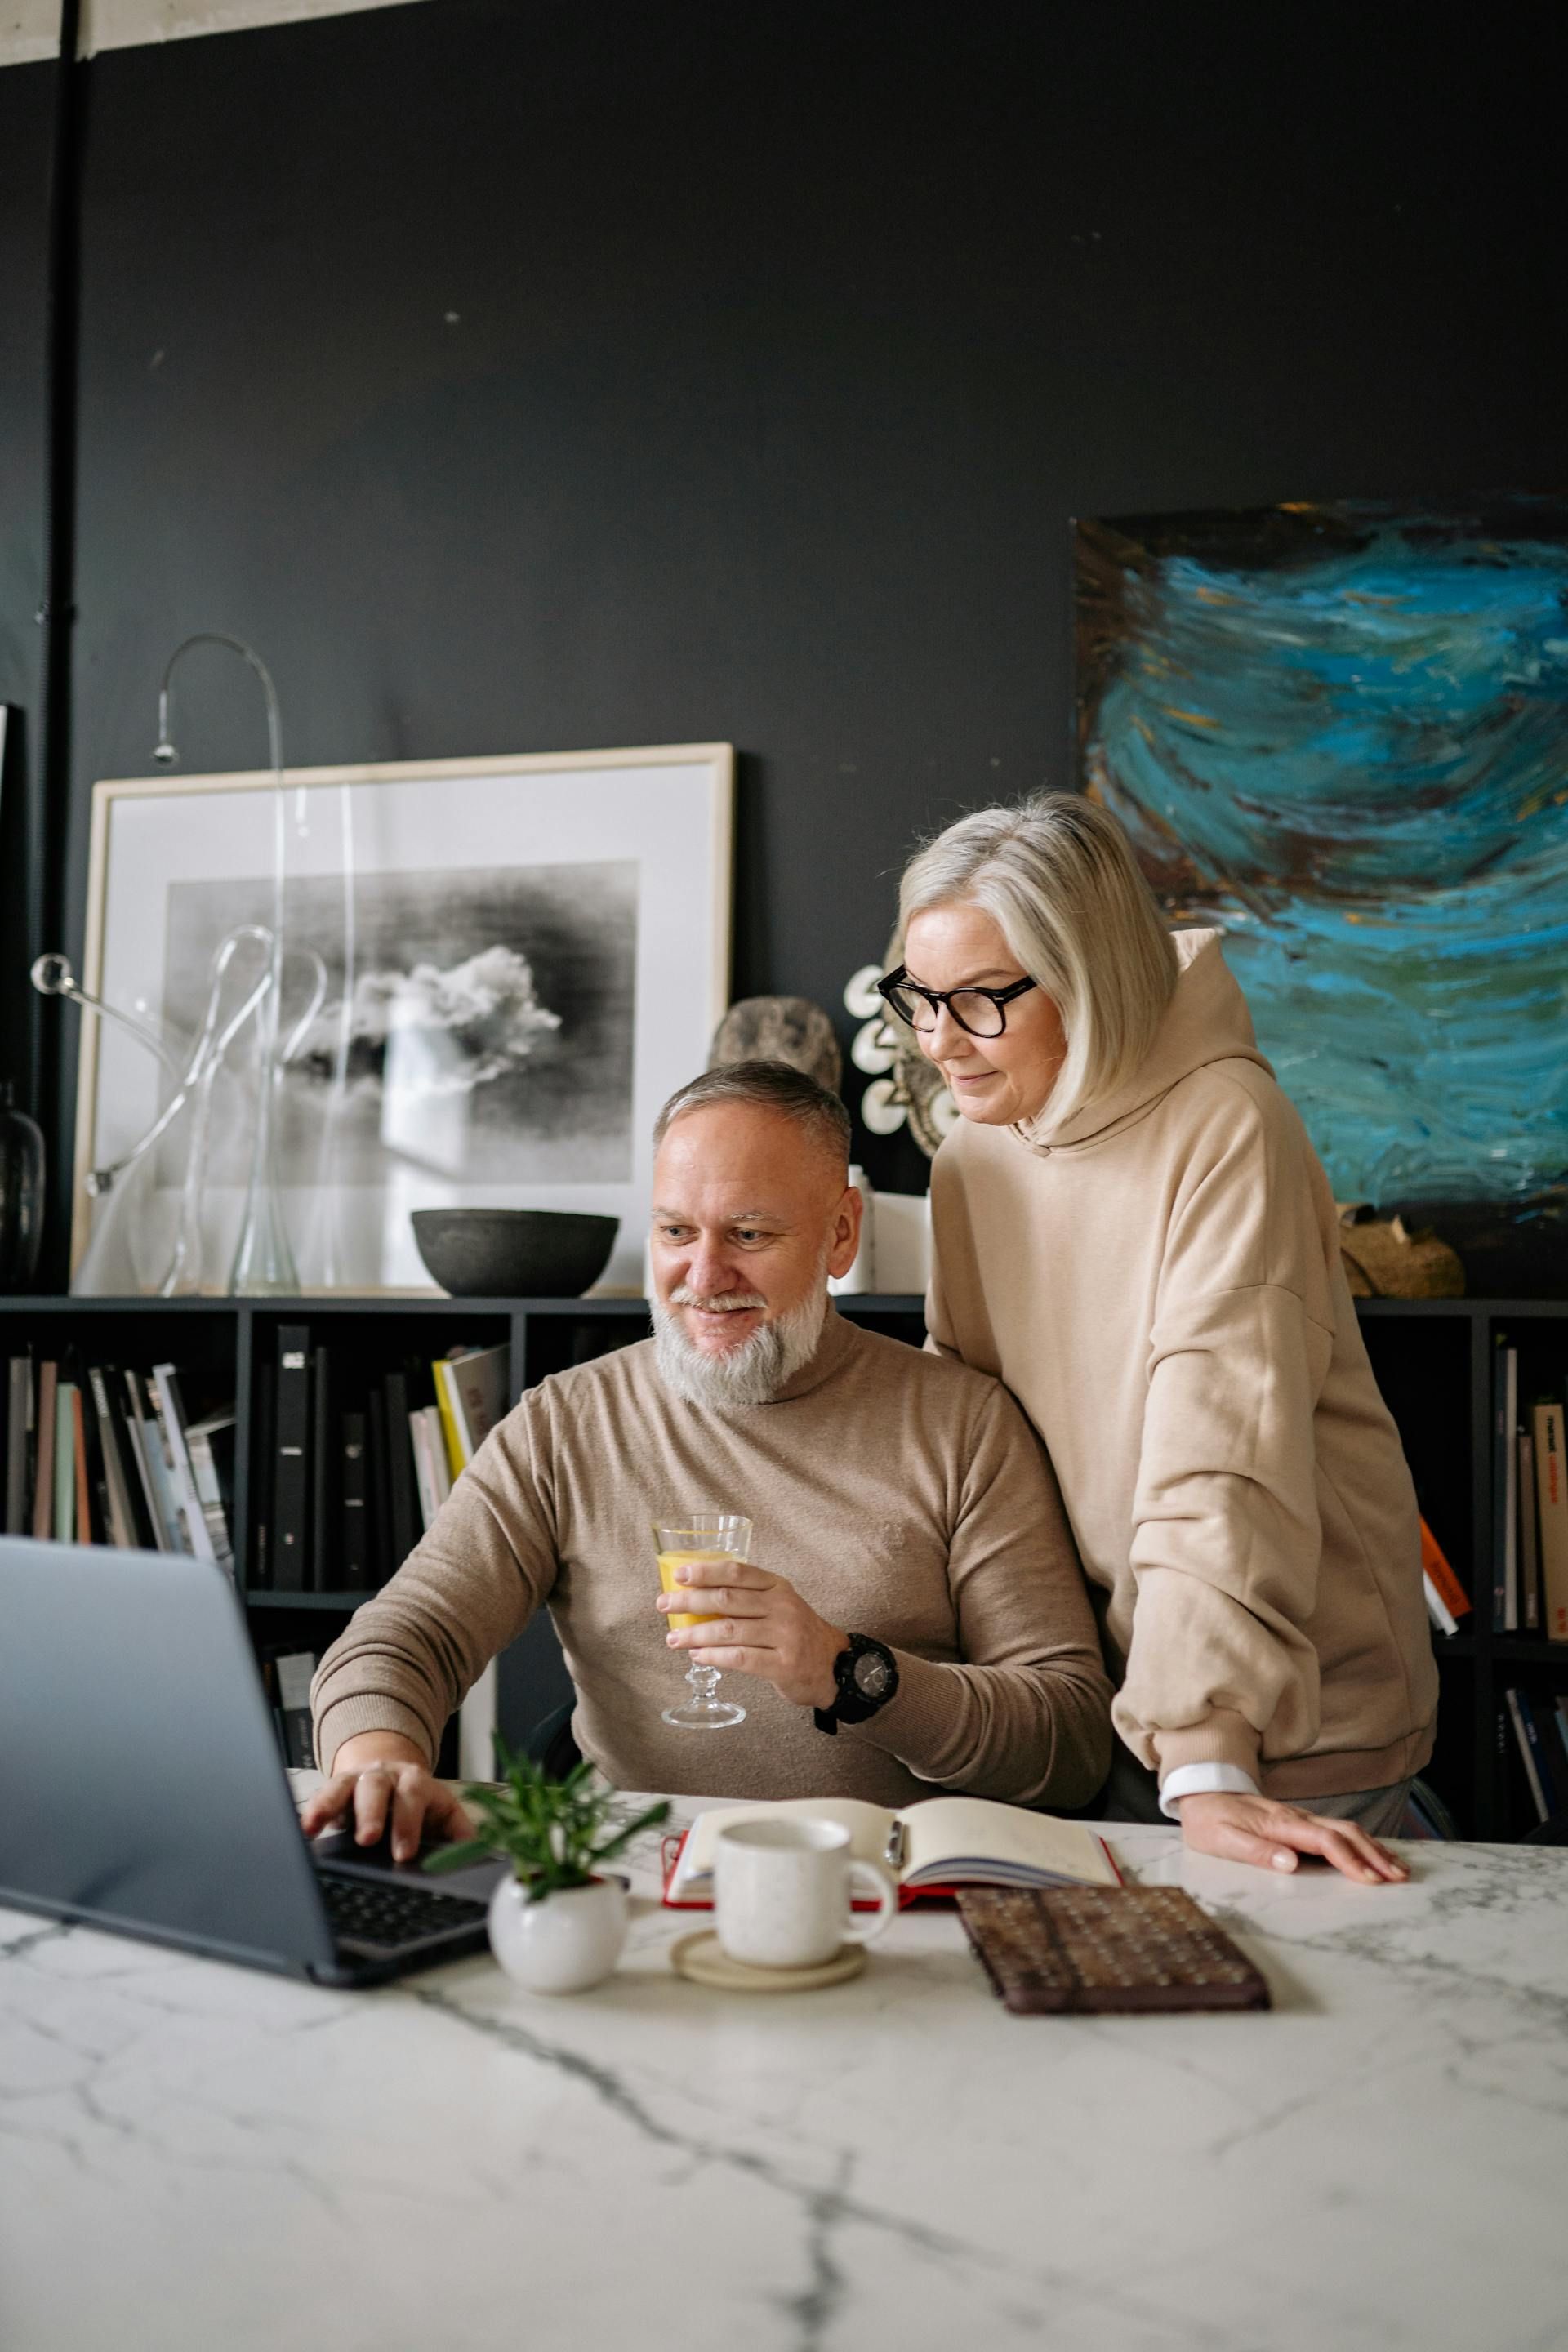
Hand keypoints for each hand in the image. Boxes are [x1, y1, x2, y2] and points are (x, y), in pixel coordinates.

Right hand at [299, 1732, 476, 1863]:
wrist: (392, 1773)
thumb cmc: (418, 1803)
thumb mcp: (442, 1813)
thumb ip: (459, 1832)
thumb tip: (482, 1854)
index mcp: (416, 1782)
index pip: (414, 1798)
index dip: (409, 1825)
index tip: (404, 1854)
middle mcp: (386, 1775)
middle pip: (378, 1788)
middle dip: (372, 1813)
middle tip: (368, 1840)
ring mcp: (358, 1779)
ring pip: (345, 1786)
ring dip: (332, 1806)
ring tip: (316, 1828)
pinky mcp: (335, 1787)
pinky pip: (321, 1794)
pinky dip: (312, 1809)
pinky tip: (304, 1827)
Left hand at [656, 1556, 847, 1709]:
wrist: (834, 1665)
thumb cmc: (796, 1633)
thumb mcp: (780, 1605)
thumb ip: (748, 1599)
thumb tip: (696, 1597)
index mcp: (778, 1587)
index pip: (738, 1572)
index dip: (706, 1571)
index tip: (679, 1575)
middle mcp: (782, 1607)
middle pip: (727, 1599)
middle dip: (690, 1601)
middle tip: (664, 1605)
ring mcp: (784, 1635)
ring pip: (729, 1630)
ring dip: (695, 1634)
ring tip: (673, 1639)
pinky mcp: (783, 1664)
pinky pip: (740, 1658)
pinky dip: (714, 1656)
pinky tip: (698, 1656)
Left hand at [1175, 1791, 1407, 1883]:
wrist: (1201, 1791)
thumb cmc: (1210, 1819)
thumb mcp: (1222, 1839)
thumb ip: (1256, 1851)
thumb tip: (1290, 1863)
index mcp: (1281, 1824)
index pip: (1325, 1842)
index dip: (1350, 1861)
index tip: (1371, 1881)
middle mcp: (1296, 1817)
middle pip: (1345, 1833)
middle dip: (1375, 1855)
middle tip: (1400, 1878)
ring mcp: (1300, 1818)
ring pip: (1346, 1830)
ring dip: (1374, 1848)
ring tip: (1399, 1868)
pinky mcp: (1299, 1822)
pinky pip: (1337, 1830)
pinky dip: (1361, 1842)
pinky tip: (1374, 1853)